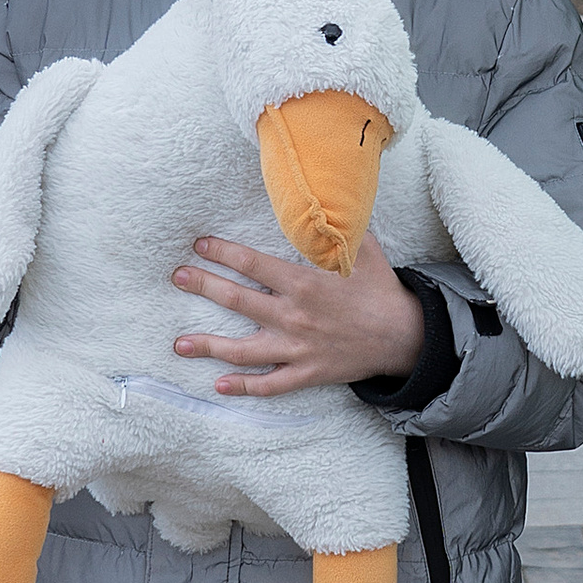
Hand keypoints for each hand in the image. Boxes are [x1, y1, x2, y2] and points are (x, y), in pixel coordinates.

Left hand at [171, 228, 424, 392]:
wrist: (404, 336)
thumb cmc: (380, 289)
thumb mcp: (363, 249)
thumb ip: (336, 228)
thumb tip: (320, 196)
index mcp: (304, 283)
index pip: (253, 265)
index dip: (223, 253)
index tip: (201, 246)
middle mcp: (294, 316)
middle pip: (238, 301)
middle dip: (204, 286)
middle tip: (178, 277)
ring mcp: (298, 349)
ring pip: (244, 350)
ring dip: (208, 346)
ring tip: (180, 344)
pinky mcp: (307, 373)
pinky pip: (270, 384)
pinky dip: (244, 386)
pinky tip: (220, 385)